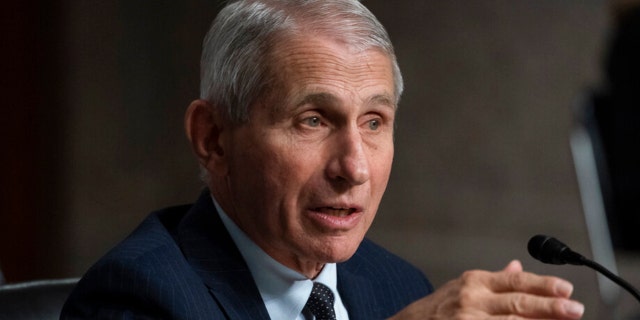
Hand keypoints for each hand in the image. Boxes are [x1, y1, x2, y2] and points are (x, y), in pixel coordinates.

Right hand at [389, 260, 584, 318]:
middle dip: (550, 306)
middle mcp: (472, 299)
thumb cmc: (436, 309)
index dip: (543, 284)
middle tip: (575, 308)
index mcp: (474, 282)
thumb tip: (518, 267)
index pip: (515, 281)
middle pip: (517, 303)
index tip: (567, 288)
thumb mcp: (462, 287)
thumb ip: (493, 280)